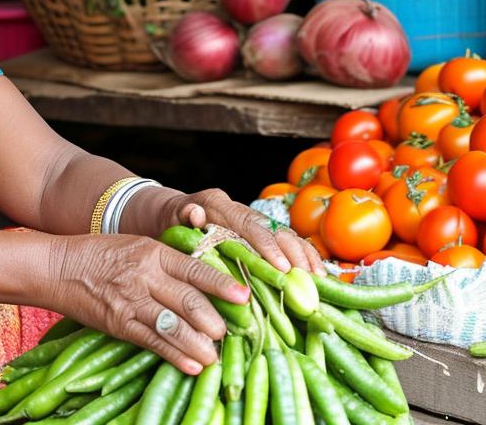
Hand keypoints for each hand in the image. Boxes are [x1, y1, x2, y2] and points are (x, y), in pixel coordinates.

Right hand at [46, 234, 248, 375]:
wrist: (58, 266)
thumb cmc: (101, 255)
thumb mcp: (137, 246)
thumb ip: (168, 261)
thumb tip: (204, 280)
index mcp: (154, 251)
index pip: (196, 268)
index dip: (222, 284)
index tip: (244, 296)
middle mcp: (145, 275)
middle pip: (189, 300)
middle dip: (215, 320)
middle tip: (231, 332)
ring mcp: (131, 301)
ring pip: (174, 325)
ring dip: (199, 344)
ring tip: (215, 355)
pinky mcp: (118, 323)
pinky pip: (151, 342)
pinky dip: (174, 355)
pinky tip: (191, 365)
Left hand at [169, 188, 324, 275]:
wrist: (167, 213)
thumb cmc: (168, 221)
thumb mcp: (169, 218)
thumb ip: (183, 215)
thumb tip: (194, 213)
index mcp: (217, 204)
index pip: (247, 225)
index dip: (267, 246)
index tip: (282, 267)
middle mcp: (238, 209)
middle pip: (272, 229)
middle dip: (292, 253)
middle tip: (308, 277)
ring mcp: (250, 220)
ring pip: (283, 234)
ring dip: (302, 256)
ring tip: (318, 279)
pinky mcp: (257, 232)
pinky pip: (285, 242)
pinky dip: (302, 256)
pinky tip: (316, 275)